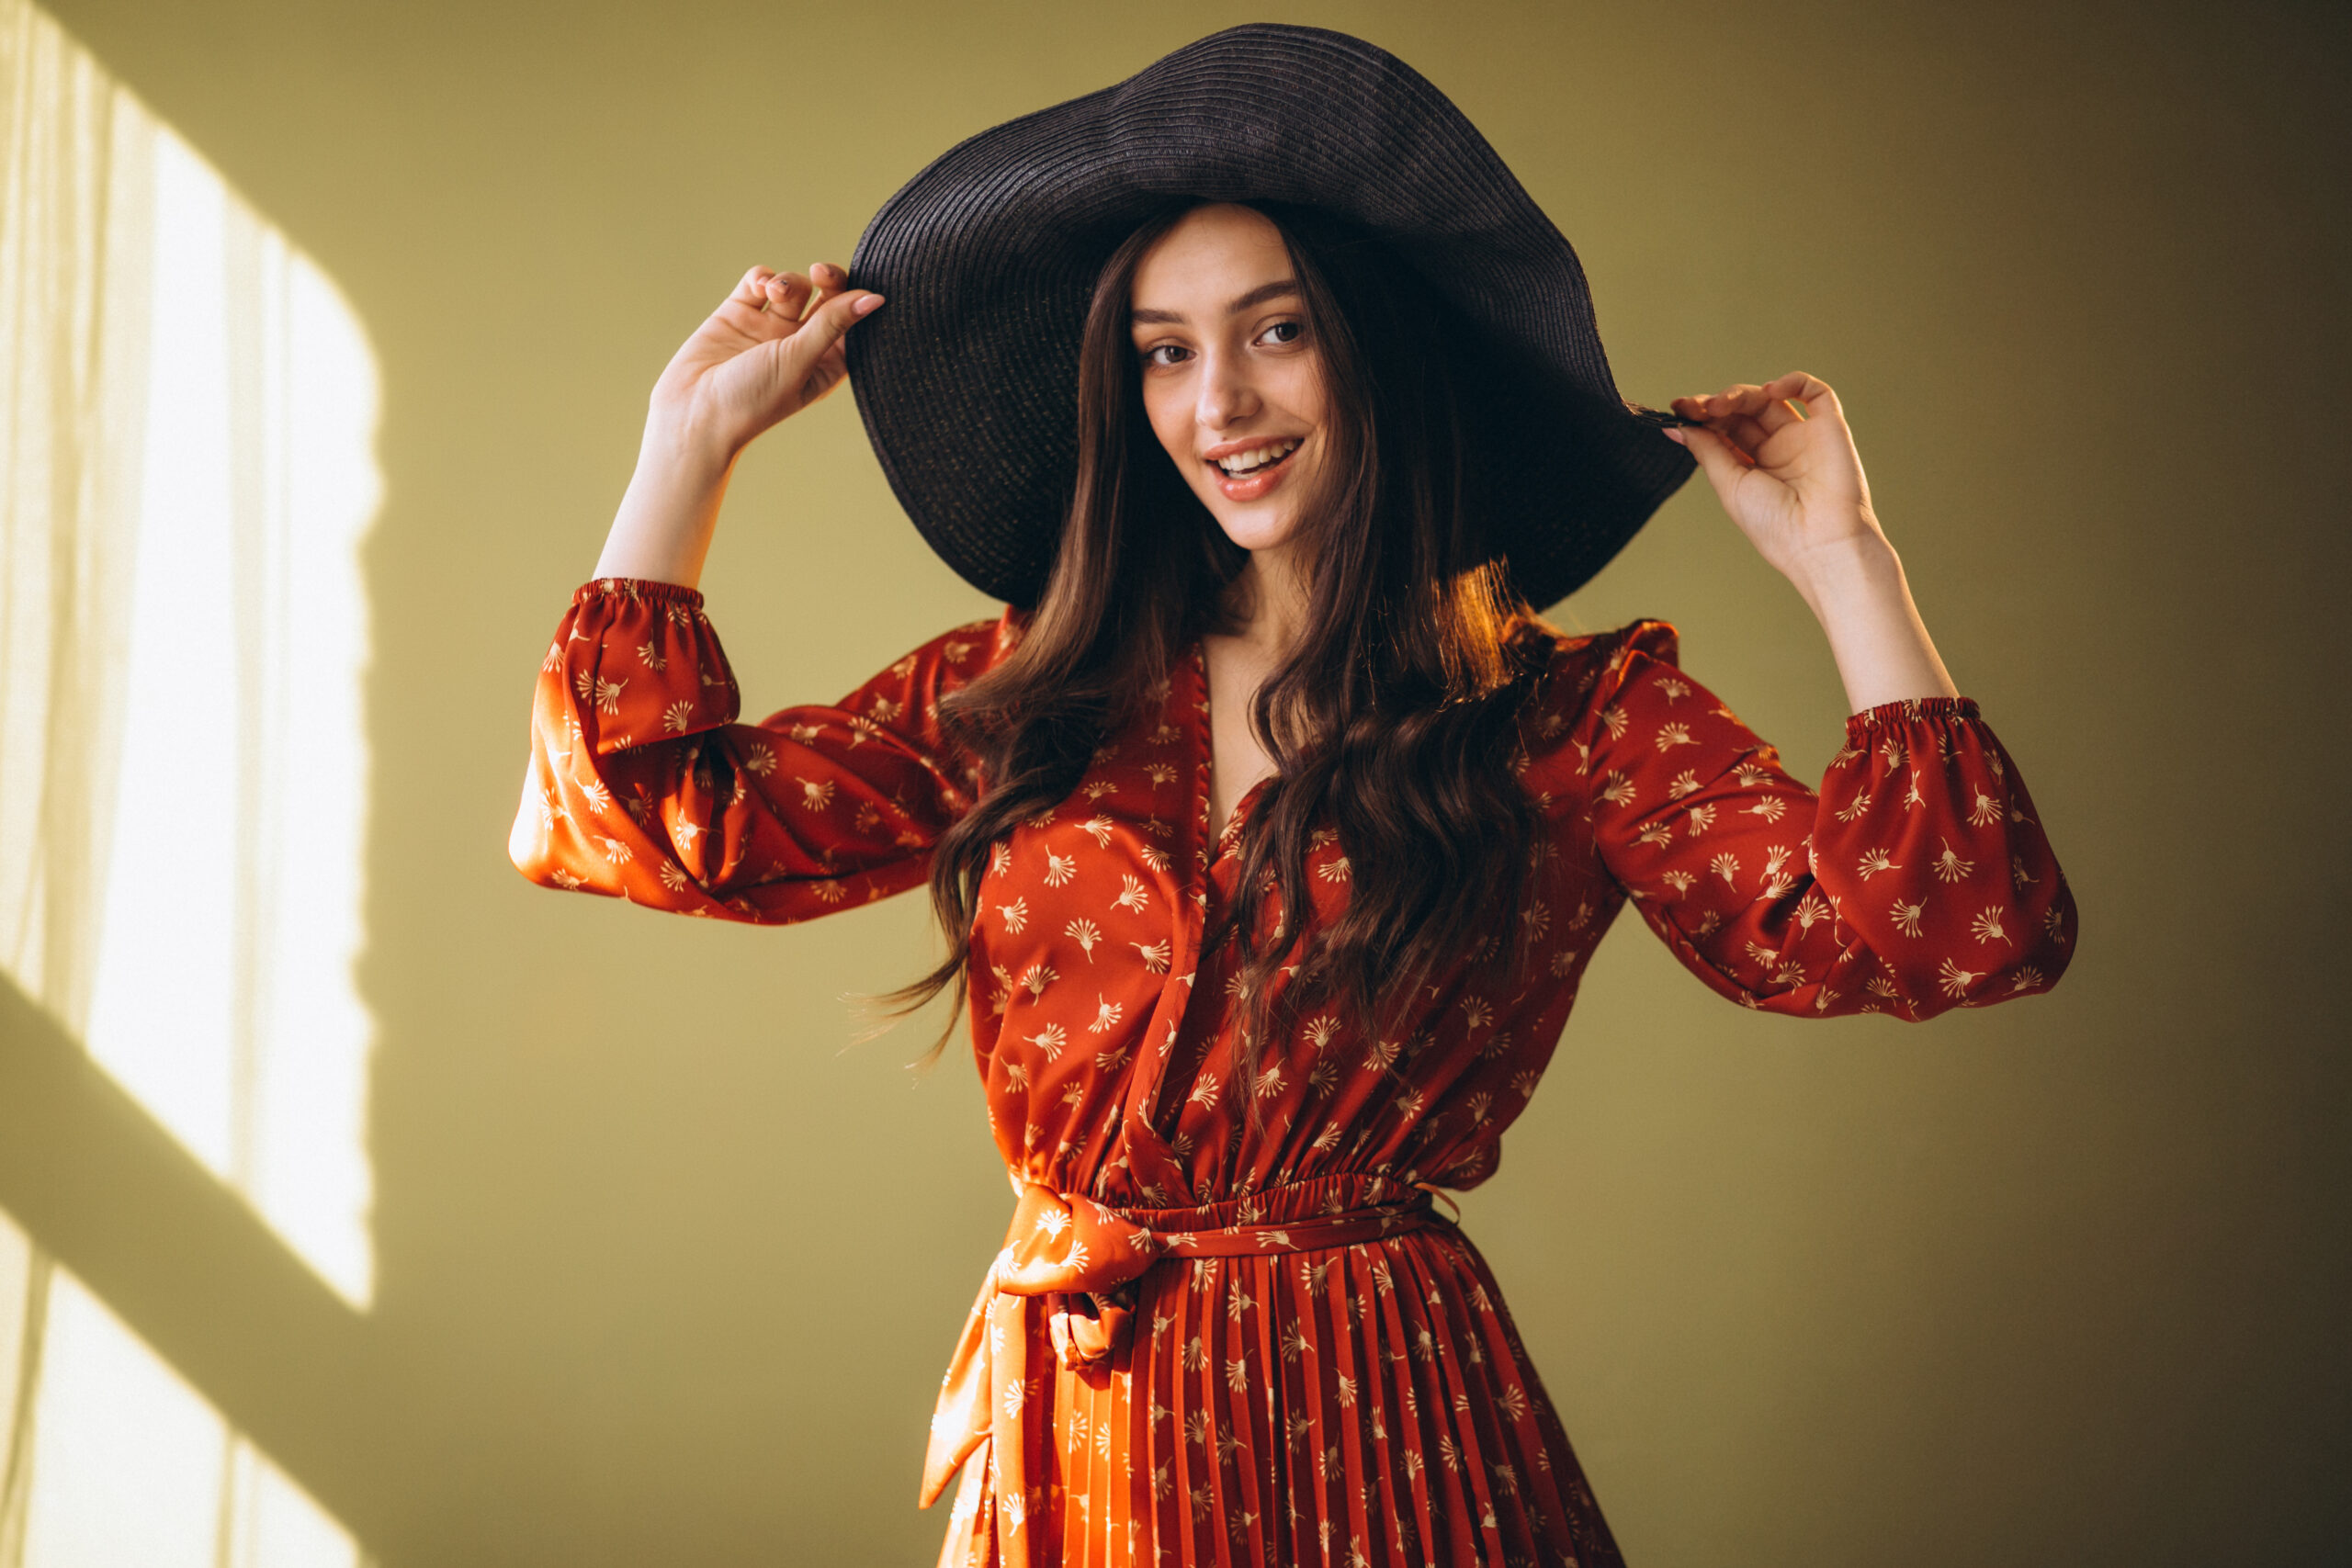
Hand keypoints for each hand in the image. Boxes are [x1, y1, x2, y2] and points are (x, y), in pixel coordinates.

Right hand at [647, 261, 883, 462]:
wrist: (694, 413)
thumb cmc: (753, 400)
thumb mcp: (799, 360)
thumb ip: (833, 324)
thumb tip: (877, 299)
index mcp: (825, 364)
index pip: (852, 322)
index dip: (856, 299)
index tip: (858, 288)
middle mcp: (800, 344)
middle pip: (826, 297)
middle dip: (828, 279)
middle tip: (820, 274)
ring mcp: (768, 328)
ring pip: (793, 287)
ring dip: (788, 282)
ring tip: (774, 293)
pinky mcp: (738, 314)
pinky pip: (758, 283)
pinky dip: (762, 277)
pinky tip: (759, 287)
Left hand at [1666, 371, 1883, 596]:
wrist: (1820, 541)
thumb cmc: (1774, 525)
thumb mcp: (1729, 485)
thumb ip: (1706, 451)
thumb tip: (1675, 426)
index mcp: (1750, 469)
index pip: (1723, 431)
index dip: (1701, 417)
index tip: (1679, 409)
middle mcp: (1776, 451)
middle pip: (1741, 412)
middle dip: (1716, 405)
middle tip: (1698, 408)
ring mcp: (1802, 438)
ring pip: (1769, 399)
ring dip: (1741, 394)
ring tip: (1721, 404)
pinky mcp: (1829, 428)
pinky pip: (1816, 393)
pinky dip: (1793, 382)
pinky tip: (1770, 390)